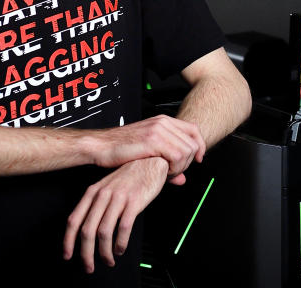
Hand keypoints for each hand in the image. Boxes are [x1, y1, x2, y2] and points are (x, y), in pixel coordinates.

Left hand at [63, 157, 168, 272]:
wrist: (150, 160)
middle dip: (86, 253)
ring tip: (108, 260)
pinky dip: (120, 243)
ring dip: (104, 252)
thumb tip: (88, 229)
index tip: (67, 255)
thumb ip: (97, 204)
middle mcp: (102, 195)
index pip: (74, 220)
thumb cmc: (130, 175)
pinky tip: (120, 249)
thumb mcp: (107, 186)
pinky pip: (123, 228)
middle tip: (89, 266)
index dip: (68, 241)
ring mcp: (118, 198)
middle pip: (87, 231)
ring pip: (104, 232)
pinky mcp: (134, 202)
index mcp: (93, 192)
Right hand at [89, 115, 205, 181]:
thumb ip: (168, 163)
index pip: (193, 129)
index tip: (198, 160)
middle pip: (193, 143)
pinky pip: (177, 156)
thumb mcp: (148, 152)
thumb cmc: (120, 149)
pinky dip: (175, 168)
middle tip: (175, 172)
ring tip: (168, 173)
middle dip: (189, 162)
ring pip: (187, 151)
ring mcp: (158, 130)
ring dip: (181, 167)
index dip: (200, 146)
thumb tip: (183, 180)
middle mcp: (162, 122)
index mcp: (162, 120)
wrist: (100, 146)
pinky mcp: (152, 141)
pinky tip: (164, 172)